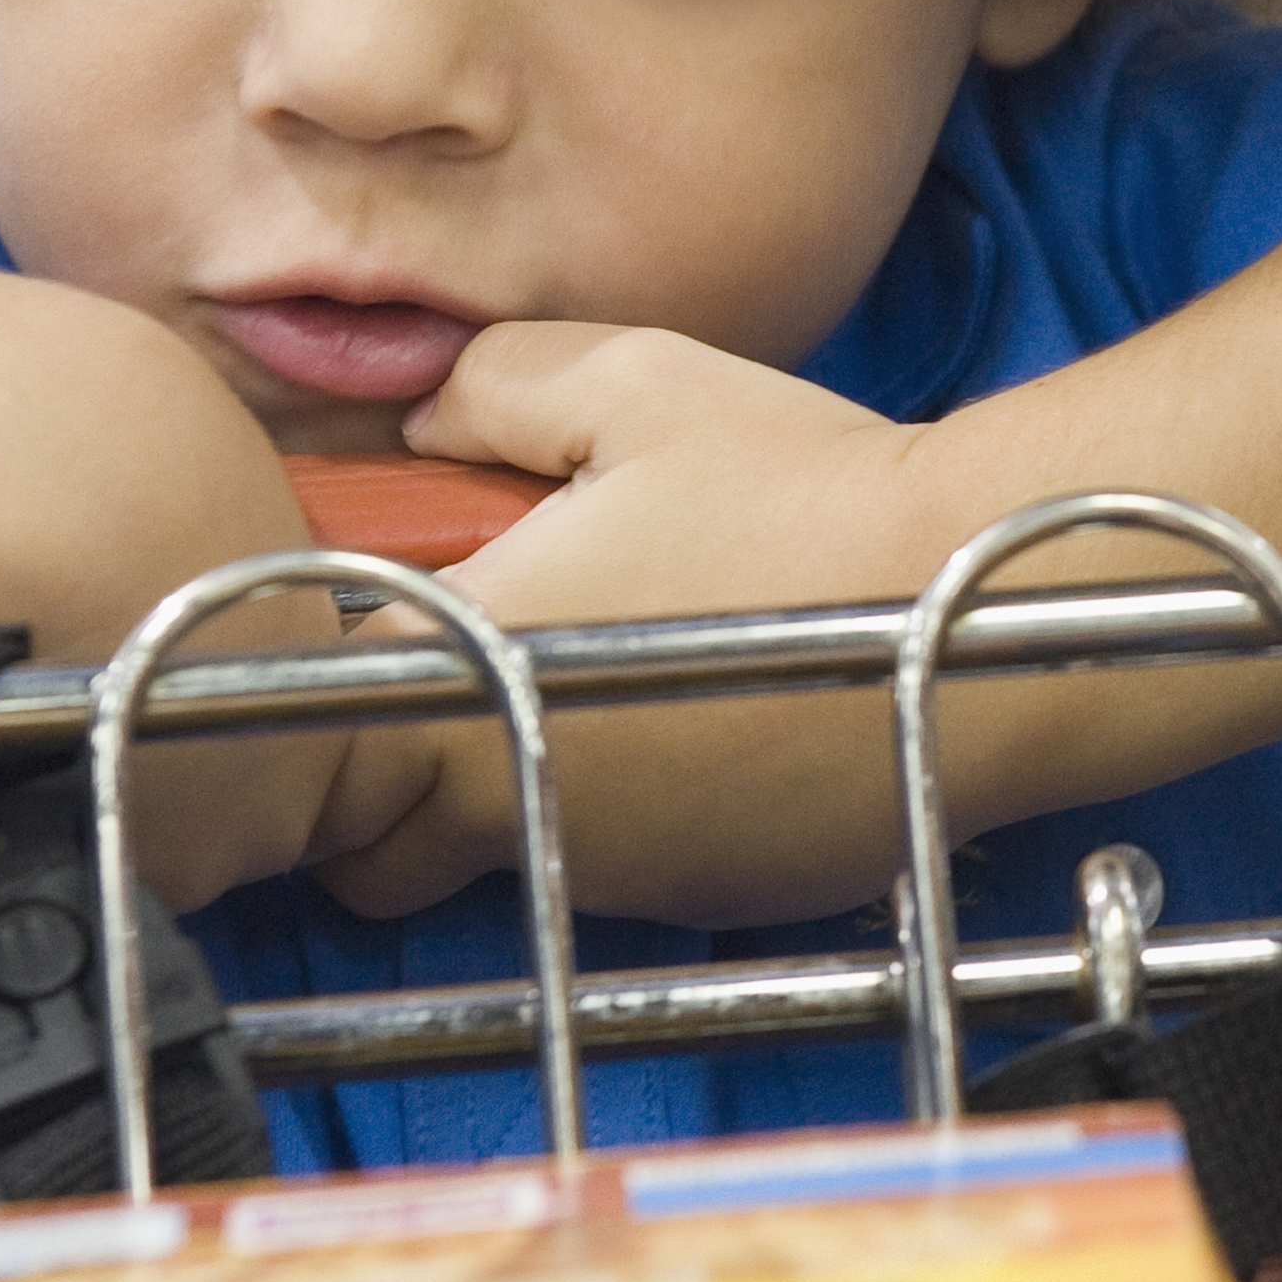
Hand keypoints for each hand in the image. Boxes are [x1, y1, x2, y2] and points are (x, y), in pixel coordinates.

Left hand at [292, 323, 948, 921]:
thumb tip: (421, 424)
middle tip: (480, 663)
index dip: (324, 679)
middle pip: (378, 844)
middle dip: (396, 772)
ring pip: (509, 859)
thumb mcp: (628, 382)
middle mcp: (523, 803)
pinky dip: (637, 816)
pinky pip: (627, 875)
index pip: (303, 736)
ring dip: (528, 784)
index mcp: (469, 676)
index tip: (383, 623)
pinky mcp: (711, 900)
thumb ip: (485, 387)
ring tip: (619, 671)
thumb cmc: (800, 486)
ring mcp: (618, 873)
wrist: (978, 597)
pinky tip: (710, 723)